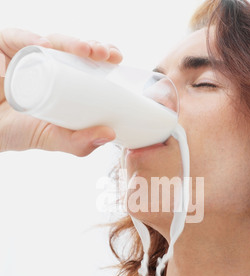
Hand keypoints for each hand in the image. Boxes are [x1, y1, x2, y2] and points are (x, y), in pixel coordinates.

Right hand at [0, 28, 122, 155]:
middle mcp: (48, 64)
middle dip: (92, 46)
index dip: (103, 57)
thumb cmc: (17, 130)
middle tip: (104, 53)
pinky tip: (45, 46)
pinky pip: (17, 38)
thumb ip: (77, 142)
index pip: (86, 64)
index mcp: (63, 81)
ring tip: (84, 50)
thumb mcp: (51, 138)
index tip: (117, 58)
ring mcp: (26, 54)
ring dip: (70, 42)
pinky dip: (31, 40)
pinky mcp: (5, 47)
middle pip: (73, 49)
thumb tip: (109, 135)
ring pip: (51, 40)